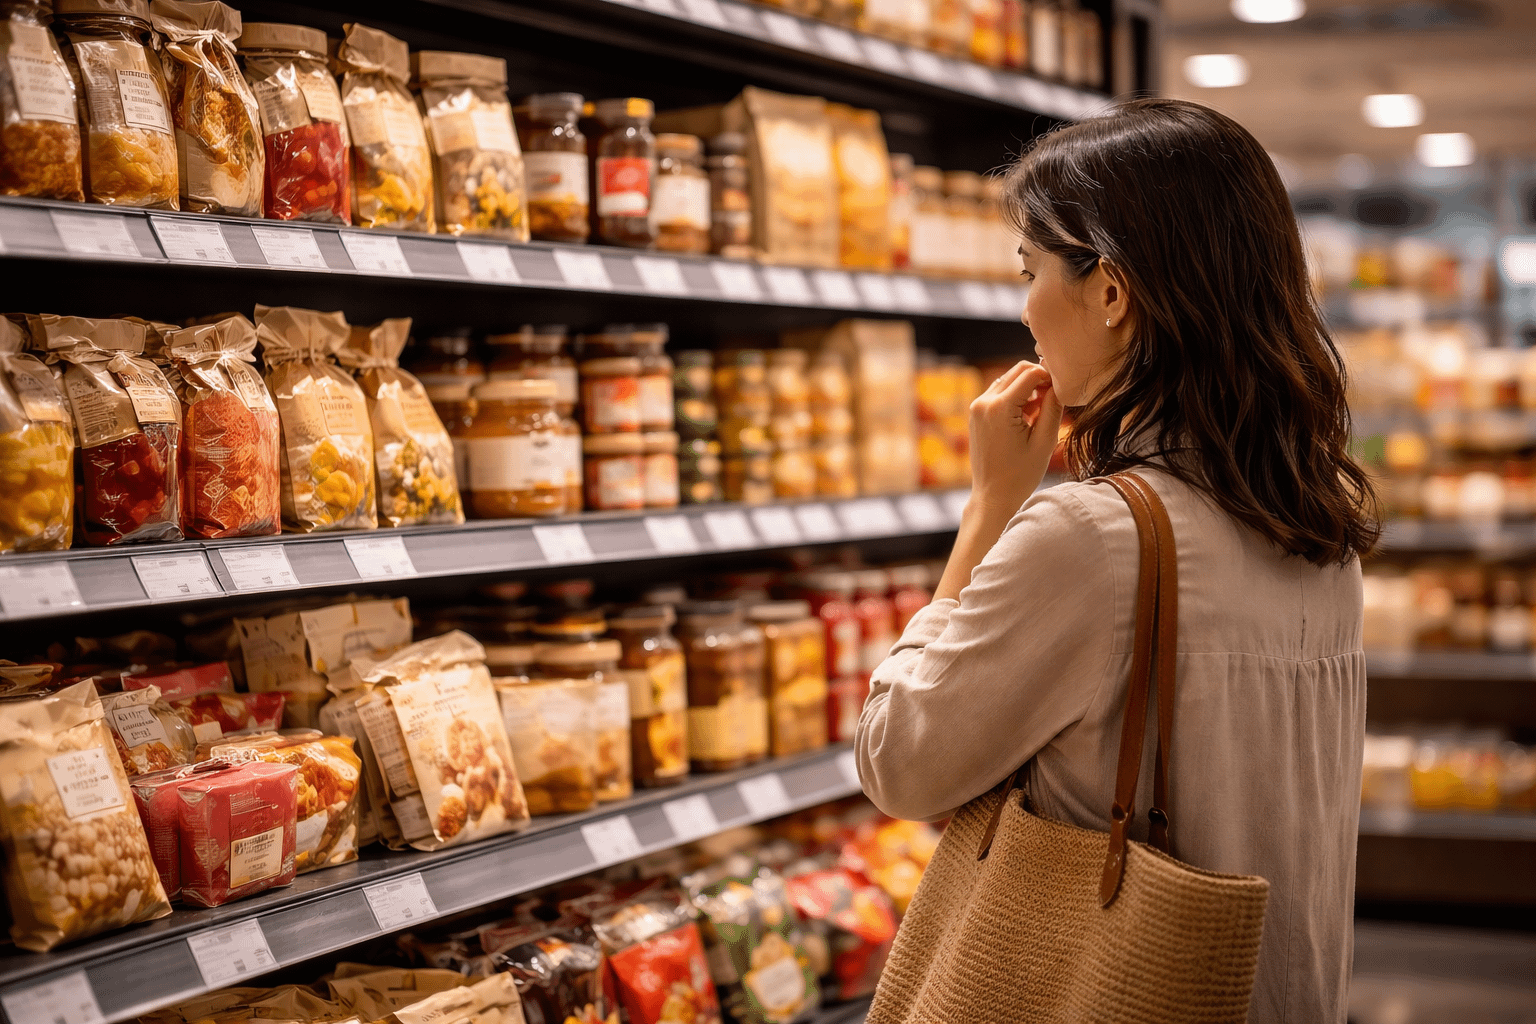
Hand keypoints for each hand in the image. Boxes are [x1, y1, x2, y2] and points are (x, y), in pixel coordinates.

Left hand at [966, 360, 1062, 519]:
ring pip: (1008, 379)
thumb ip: (1053, 407)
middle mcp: (984, 402)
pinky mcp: (976, 413)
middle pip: (1017, 371)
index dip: (1050, 376)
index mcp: (1000, 408)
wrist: (993, 496)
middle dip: (1039, 379)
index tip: (1062, 390)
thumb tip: (1059, 384)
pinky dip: (1015, 397)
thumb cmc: (1020, 475)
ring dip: (1027, 388)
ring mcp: (977, 407)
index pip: (1030, 373)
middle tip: (1054, 400)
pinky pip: (999, 393)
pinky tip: (1027, 418)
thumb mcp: (1044, 441)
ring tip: (1040, 413)